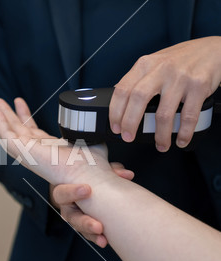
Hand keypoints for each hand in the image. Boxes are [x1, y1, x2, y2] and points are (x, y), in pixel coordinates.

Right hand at [0, 97, 110, 185]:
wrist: (91, 177)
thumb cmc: (94, 165)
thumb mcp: (88, 137)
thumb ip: (86, 128)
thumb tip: (92, 119)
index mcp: (48, 149)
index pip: (31, 130)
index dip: (23, 115)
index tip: (19, 102)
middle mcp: (36, 152)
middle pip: (15, 131)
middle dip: (6, 115)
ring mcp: (28, 153)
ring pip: (7, 135)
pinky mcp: (24, 153)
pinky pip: (6, 137)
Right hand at [50, 163, 133, 247]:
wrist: (87, 182)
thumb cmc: (86, 175)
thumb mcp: (93, 169)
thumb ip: (108, 170)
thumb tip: (126, 174)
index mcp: (64, 191)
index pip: (61, 193)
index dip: (72, 192)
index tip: (87, 189)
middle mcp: (68, 206)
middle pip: (71, 217)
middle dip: (85, 222)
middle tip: (98, 226)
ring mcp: (76, 217)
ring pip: (80, 228)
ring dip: (92, 234)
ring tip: (103, 240)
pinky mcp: (86, 226)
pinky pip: (90, 234)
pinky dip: (98, 237)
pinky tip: (107, 240)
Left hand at [109, 36, 220, 151]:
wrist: (212, 49)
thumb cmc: (180, 59)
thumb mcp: (154, 63)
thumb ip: (138, 79)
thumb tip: (118, 98)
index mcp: (145, 65)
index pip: (122, 89)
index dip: (115, 111)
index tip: (115, 127)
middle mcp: (161, 69)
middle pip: (138, 99)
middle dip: (130, 123)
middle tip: (128, 138)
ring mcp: (180, 78)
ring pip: (164, 113)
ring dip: (160, 135)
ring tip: (160, 145)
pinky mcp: (198, 86)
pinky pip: (188, 116)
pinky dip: (184, 132)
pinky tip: (181, 140)